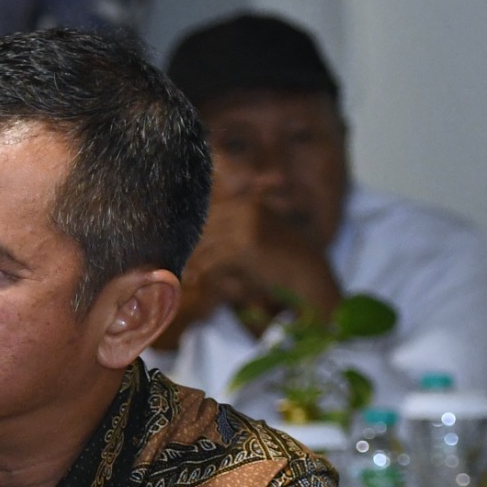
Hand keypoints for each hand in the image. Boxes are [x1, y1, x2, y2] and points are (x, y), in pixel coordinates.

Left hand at [177, 196, 341, 338]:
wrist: (311, 279)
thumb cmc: (285, 266)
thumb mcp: (259, 242)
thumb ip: (233, 237)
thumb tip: (198, 245)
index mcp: (251, 205)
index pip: (211, 216)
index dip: (194, 234)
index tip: (180, 248)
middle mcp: (248, 209)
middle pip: (205, 228)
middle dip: (191, 248)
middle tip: (175, 265)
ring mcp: (247, 225)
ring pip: (206, 244)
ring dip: (193, 262)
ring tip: (184, 276)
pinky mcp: (245, 246)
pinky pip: (213, 259)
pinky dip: (202, 272)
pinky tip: (194, 282)